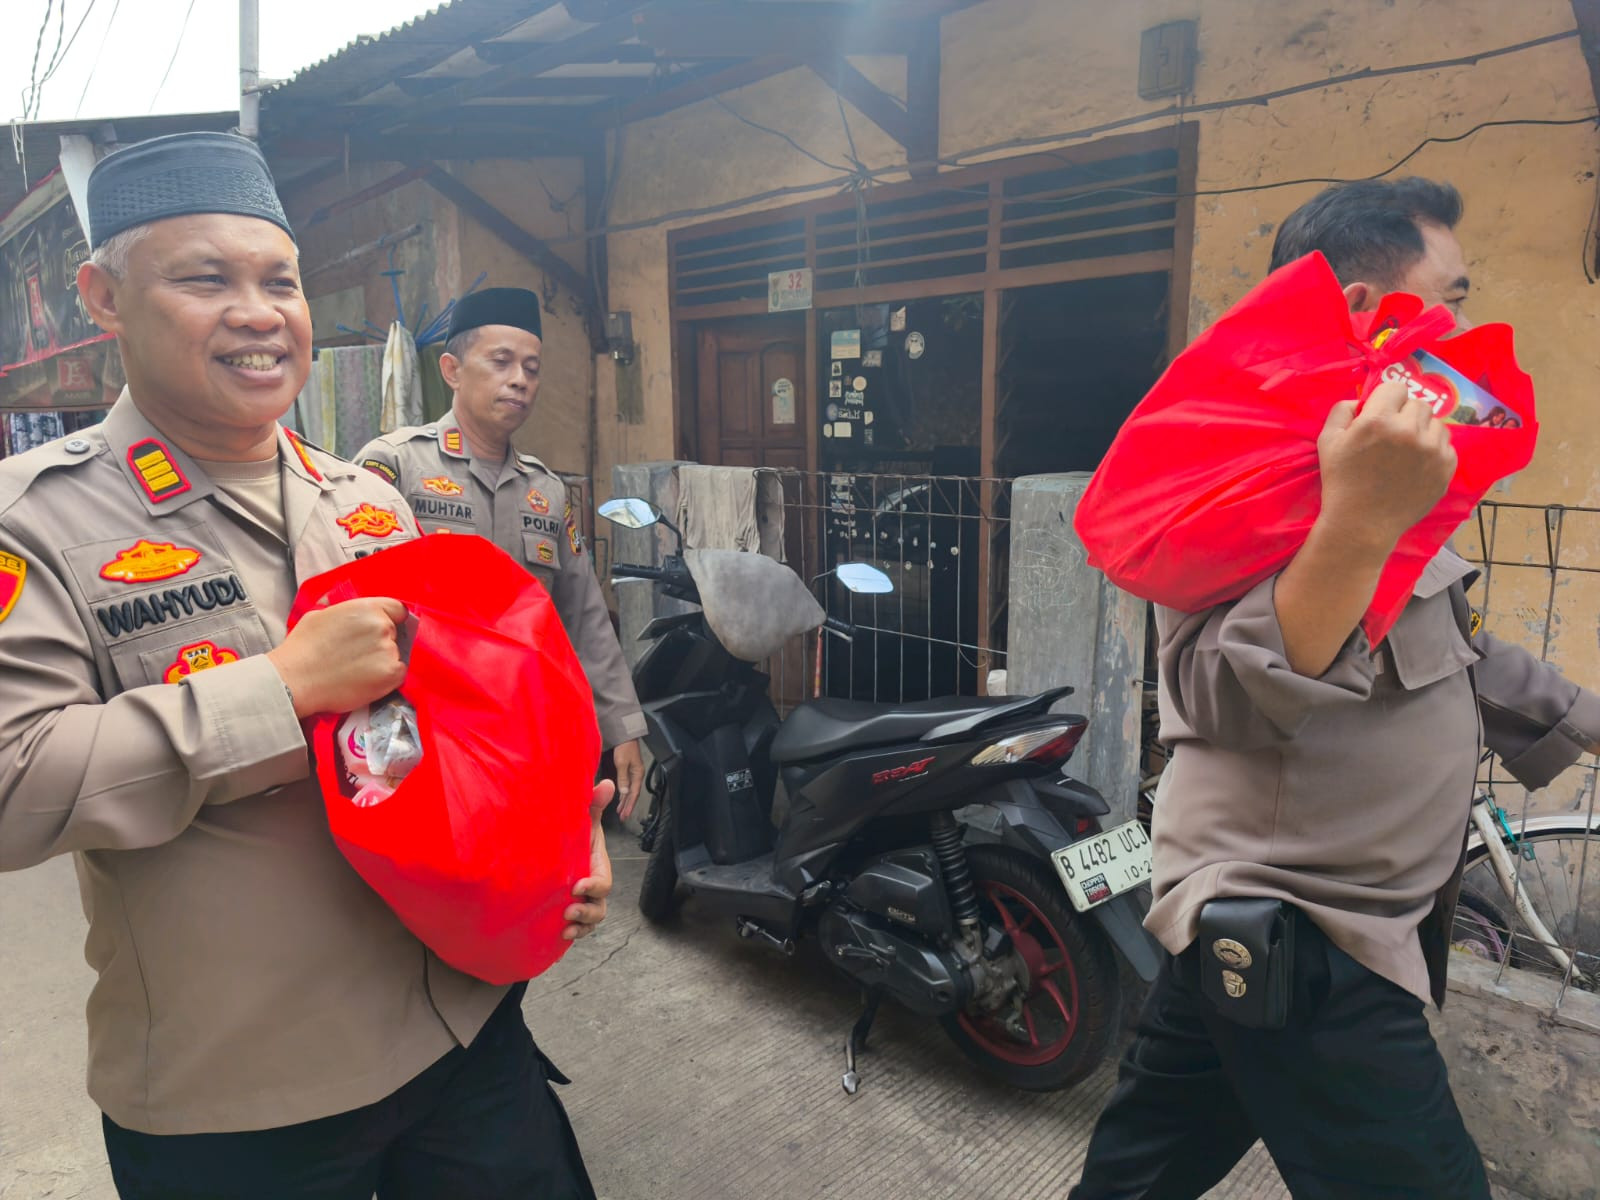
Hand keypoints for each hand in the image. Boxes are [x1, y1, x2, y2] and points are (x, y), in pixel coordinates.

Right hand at [267, 598, 408, 717]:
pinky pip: (399, 674)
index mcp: (367, 608)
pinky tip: (365, 680)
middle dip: (382, 642)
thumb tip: (351, 612)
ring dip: (383, 661)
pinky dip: (388, 678)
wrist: (294, 680)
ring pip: (396, 654)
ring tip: (356, 669)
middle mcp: (382, 626)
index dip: (391, 619)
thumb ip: (346, 610)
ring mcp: (388, 650)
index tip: (384, 629)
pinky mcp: (391, 674)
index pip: (397, 609)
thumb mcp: (320, 614)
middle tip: (359, 654)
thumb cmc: (302, 648)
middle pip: (395, 633)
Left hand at [563, 781, 614, 940]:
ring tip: (565, 926)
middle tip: (569, 909)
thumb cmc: (572, 832)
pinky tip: (560, 935)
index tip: (576, 885)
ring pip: (591, 919)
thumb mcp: (584, 819)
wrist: (552, 846)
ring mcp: (582, 899)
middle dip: (588, 911)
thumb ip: (594, 804)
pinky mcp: (568, 908)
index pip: (604, 882)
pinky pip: (578, 927)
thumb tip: (606, 783)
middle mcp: (591, 885)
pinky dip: (574, 933)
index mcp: (597, 866)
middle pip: (600, 905)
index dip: (594, 886)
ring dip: (582, 925)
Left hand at [613, 740, 644, 821]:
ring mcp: (632, 772)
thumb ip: (623, 778)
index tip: (625, 814)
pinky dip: (623, 793)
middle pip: (633, 794)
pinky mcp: (628, 769)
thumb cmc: (625, 746)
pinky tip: (621, 797)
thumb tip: (624, 792)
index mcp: (637, 774)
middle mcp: (636, 774)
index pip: (634, 793)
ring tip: (621, 810)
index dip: (629, 805)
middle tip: (623, 817)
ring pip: (630, 790)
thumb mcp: (622, 762)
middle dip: (628, 806)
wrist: (625, 735)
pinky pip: (627, 785)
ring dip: (625, 801)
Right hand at [1316, 378, 1457, 552]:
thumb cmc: (1341, 482)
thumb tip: (1361, 399)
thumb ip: (1342, 409)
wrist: (1362, 524)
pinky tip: (1416, 465)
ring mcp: (1432, 450)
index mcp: (1379, 420)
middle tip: (1392, 435)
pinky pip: (1446, 445)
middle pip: (1419, 404)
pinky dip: (1433, 450)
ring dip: (1422, 430)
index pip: (1396, 387)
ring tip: (1406, 450)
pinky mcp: (1446, 468)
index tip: (1380, 415)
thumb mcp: (1327, 441)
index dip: (1386, 399)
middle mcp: (1410, 431)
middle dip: (1405, 414)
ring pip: (1436, 423)